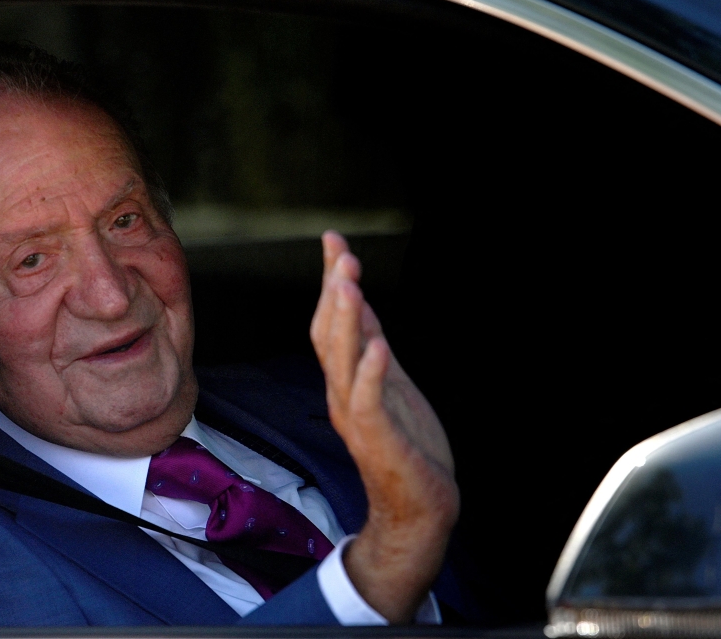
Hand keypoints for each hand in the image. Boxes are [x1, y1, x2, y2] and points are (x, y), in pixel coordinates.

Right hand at [310, 231, 458, 622]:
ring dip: (344, 321)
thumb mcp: (390, 383)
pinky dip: (371, 373)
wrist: (418, 507)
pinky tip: (378, 347)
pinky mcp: (377, 438)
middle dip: (335, 291)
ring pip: (341, 360)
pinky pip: (368, 401)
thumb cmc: (406, 446)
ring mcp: (356, 415)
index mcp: (346, 379)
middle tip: (341, 253)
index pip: (331, 320)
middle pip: (329, 334)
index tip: (333, 239)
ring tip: (349, 284)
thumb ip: (373, 346)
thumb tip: (360, 304)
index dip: (332, 279)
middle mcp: (342, 392)